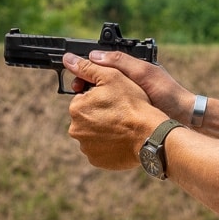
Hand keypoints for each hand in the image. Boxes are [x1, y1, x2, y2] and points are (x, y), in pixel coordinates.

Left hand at [64, 52, 169, 170]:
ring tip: (123, 126)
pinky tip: (122, 140)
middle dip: (99, 114)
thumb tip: (67, 59)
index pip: (83, 98)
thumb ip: (87, 67)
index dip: (99, 96)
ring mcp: (86, 148)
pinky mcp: (98, 161)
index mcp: (76, 108)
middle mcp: (76, 129)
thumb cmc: (134, 105)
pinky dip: (109, 145)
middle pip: (86, 117)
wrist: (151, 136)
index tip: (114, 99)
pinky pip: (100, 150)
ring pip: (93, 134)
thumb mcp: (112, 77)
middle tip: (120, 112)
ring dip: (104, 130)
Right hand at [69, 48, 192, 120]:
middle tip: (75, 90)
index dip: (84, 66)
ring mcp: (123, 98)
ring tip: (82, 101)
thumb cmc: (168, 93)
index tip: (72, 71)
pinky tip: (92, 114)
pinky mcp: (124, 113)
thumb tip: (93, 55)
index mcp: (128, 68)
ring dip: (87, 97)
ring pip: (97, 95)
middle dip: (83, 84)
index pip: (98, 63)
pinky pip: (105, 109)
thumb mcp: (144, 73)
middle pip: (94, 80)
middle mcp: (123, 82)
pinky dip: (97, 110)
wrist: (184, 117)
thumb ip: (121, 62)